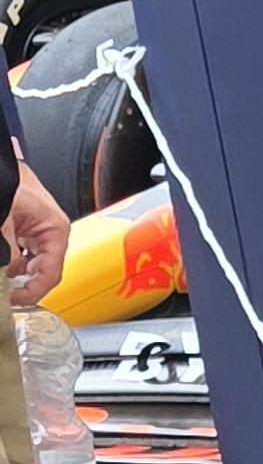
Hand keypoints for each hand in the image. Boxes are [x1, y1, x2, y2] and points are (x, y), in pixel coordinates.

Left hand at [8, 162, 65, 305]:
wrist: (1, 162)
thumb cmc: (9, 180)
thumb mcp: (6, 221)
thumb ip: (9, 251)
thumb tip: (7, 273)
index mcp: (56, 229)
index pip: (51, 273)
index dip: (34, 291)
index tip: (17, 300)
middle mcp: (52, 231)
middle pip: (44, 270)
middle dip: (25, 282)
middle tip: (9, 293)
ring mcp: (40, 229)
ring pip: (32, 262)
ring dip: (17, 271)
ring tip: (6, 278)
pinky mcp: (27, 226)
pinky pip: (24, 251)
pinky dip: (13, 259)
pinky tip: (5, 263)